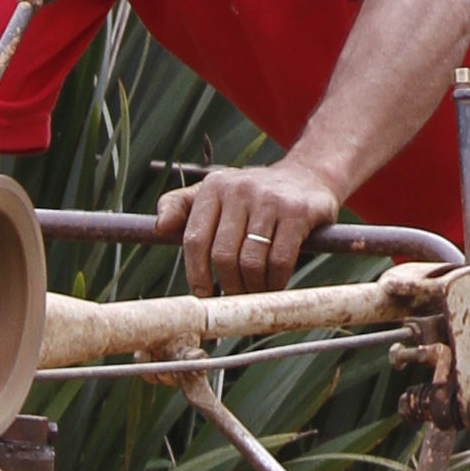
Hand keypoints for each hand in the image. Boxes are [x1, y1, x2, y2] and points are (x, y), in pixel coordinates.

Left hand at [158, 157, 339, 292]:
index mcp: (215, 186)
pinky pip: (279, 261)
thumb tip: (160, 227)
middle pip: (222, 256)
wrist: (309, 176)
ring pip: (250, 262)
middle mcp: (240, 188)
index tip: (204, 293)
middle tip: (237, 295)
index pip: (195, 240)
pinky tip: (275, 284)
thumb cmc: (254, 197)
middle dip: (229, 284)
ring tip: (256, 290)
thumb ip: (182, 207)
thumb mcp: (217, 194)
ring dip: (252, 287)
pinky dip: (275, 282)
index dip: (196, 274)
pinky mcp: (298, 212)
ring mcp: (270, 199)